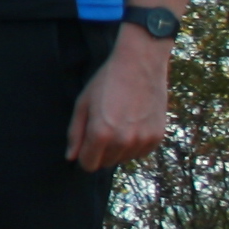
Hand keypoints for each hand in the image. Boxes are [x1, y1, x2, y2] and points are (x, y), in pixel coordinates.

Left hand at [66, 34, 172, 171]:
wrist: (140, 64)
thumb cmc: (107, 82)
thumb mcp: (83, 104)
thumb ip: (75, 133)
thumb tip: (71, 157)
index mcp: (101, 134)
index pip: (88, 165)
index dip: (84, 155)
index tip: (86, 144)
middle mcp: (123, 141)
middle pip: (106, 163)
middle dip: (100, 151)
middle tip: (104, 126)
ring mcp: (143, 140)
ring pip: (124, 159)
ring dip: (118, 148)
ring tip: (119, 122)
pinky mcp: (157, 137)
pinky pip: (141, 152)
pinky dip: (135, 144)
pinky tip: (133, 123)